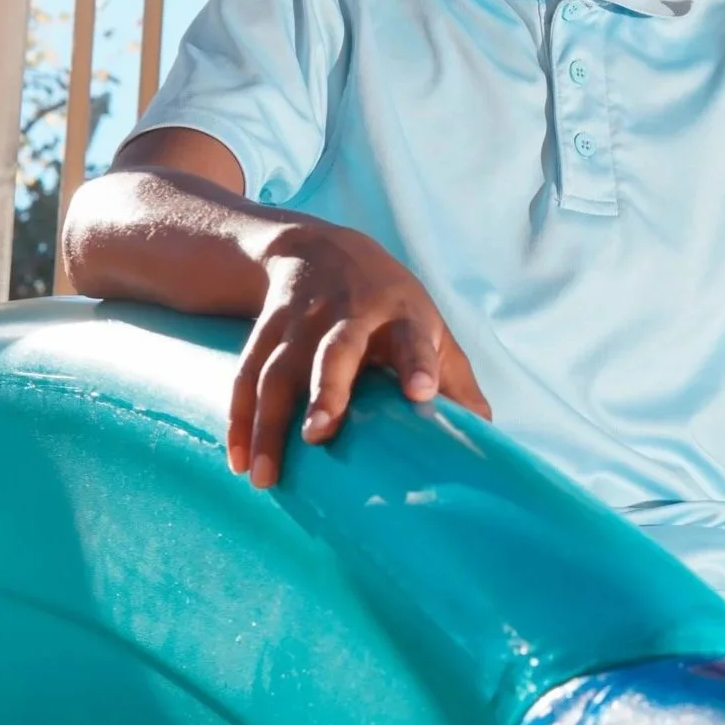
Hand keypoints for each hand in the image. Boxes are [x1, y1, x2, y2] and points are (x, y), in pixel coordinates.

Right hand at [229, 224, 490, 487]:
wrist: (320, 249)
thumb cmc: (390, 303)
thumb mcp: (429, 327)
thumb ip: (455, 379)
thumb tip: (486, 433)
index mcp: (401, 316)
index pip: (413, 339)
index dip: (419, 364)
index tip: (422, 394)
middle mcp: (348, 315)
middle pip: (334, 351)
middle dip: (326, 390)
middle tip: (318, 434)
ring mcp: (300, 321)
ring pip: (279, 370)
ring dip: (268, 422)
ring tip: (265, 475)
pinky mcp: (264, 330)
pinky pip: (245, 375)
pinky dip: (238, 418)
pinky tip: (239, 460)